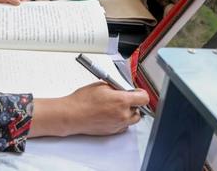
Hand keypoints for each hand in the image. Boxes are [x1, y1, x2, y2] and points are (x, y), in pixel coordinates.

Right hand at [29, 83, 149, 137]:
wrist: (72, 115)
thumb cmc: (82, 100)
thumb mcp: (101, 85)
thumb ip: (116, 87)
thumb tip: (123, 88)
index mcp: (122, 100)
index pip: (144, 98)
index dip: (141, 93)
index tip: (137, 91)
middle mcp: (123, 114)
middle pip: (139, 110)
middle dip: (133, 103)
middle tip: (123, 98)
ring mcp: (118, 124)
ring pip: (133, 119)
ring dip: (128, 112)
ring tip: (116, 106)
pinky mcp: (113, 131)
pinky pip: (124, 126)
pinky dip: (121, 120)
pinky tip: (111, 114)